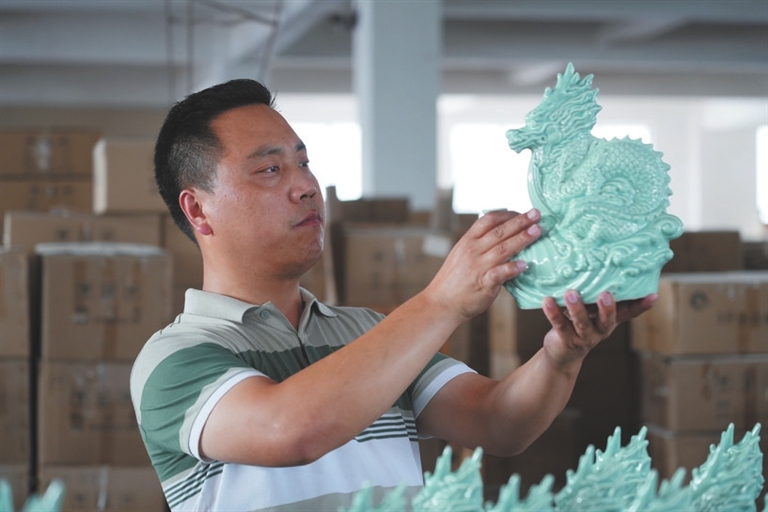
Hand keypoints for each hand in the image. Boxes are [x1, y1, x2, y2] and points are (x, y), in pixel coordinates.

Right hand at [424, 209, 541, 320]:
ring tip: (537, 232)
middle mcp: (472, 250)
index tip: (522, 212)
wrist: (440, 303)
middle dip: (520, 221)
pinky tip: (525, 265)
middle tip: (536, 214)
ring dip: (522, 239)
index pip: (488, 220)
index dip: (507, 214)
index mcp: (468, 241)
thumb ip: (480, 246)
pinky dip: (512, 268)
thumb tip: (502, 238)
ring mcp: (477, 266)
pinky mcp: (483, 283)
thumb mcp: (462, 255)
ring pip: (503, 248)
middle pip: (499, 231)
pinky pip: (500, 273)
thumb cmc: (453, 281)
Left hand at [541, 290, 655, 369]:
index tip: (653, 295)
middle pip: (607, 321)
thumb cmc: (579, 324)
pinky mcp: (566, 340)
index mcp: (609, 321)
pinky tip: (547, 301)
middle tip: (606, 295)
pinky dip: (553, 313)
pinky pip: (559, 325)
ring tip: (571, 293)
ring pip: (582, 323)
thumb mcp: (592, 312)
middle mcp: (600, 330)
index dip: (641, 306)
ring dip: (577, 308)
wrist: (562, 353)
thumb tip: (602, 267)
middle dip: (607, 309)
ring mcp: (583, 337)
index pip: (629, 313)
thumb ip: (598, 297)